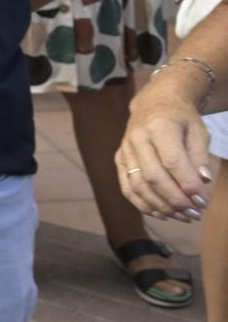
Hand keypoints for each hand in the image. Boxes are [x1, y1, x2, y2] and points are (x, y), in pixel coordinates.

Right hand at [115, 89, 214, 222]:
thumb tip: (203, 182)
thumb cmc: (181, 118)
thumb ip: (200, 156)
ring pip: (138, 185)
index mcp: (159, 127)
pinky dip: (143, 204)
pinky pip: (127, 187)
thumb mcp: (198, 131)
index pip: (172, 161)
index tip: (203, 200)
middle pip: (153, 176)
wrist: (154, 104)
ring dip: (161, 206)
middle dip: (175, 199)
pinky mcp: (119, 160)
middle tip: (195, 214)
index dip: (187, 184)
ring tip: (182, 217)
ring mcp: (125, 150)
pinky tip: (161, 214)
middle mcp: (137, 138)